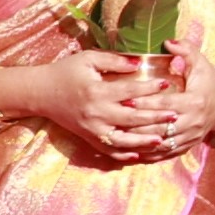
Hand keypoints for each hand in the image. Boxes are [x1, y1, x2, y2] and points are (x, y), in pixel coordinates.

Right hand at [22, 51, 189, 159]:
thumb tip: (138, 63)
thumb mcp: (87, 59)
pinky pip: (108, 150)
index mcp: (97, 91)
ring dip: (143, 141)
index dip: (150, 88)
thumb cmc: (65, 72)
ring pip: (123, 140)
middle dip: (155, 117)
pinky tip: (138, 155)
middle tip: (174, 115)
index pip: (131, 91)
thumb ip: (114, 61)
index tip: (167, 85)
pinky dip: (123, 154)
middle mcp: (96, 113)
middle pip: (132, 118)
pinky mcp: (88, 137)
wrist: (40, 93)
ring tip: (161, 140)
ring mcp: (92, 129)